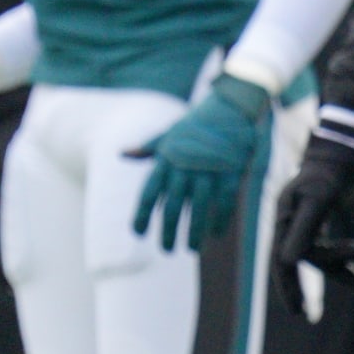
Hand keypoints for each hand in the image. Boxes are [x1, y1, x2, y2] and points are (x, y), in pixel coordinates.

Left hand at [130, 73, 270, 251]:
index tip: (138, 233)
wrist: (231, 104)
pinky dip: (220, 218)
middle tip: (167, 250)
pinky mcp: (231, 169)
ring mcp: (209, 167)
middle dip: (169, 231)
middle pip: (173, 206)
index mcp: (167, 157)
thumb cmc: (198, 121)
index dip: (142, 215)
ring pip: (199, 207)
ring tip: (192, 248)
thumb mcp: (171, 133)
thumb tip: (122, 153)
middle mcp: (185, 165)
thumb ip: (149, 148)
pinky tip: (217, 232)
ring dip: (195, 231)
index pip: (149, 193)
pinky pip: (224, 200)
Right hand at [271, 131, 353, 316]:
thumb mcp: (318, 200)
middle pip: (296, 259)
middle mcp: (290, 221)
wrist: (344, 152)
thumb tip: (288, 262)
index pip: (282, 259)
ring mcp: (303, 221)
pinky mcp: (318, 220)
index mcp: (284, 218)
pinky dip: (340, 257)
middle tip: (303, 312)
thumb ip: (304, 230)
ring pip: (315, 254)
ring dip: (335, 267)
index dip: (287, 286)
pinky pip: (325, 246)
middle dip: (301, 285)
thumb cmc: (329, 172)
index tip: (297, 309)